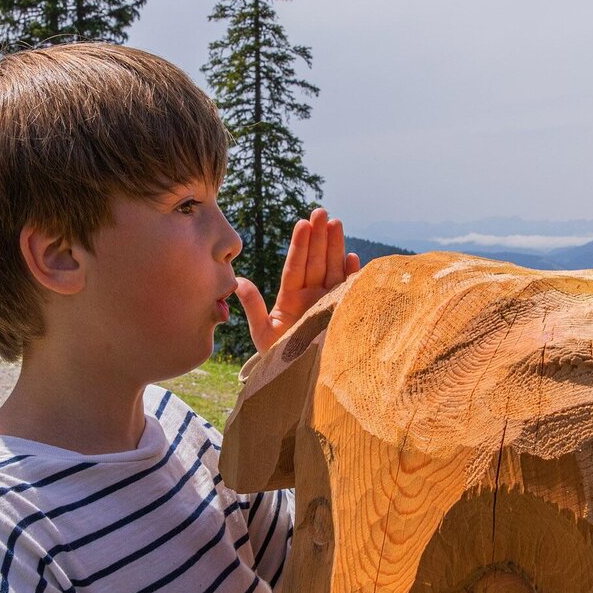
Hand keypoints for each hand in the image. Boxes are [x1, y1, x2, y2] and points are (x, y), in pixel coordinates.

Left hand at [235, 208, 359, 354]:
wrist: (298, 381)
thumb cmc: (278, 359)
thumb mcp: (263, 333)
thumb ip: (253, 307)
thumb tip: (238, 281)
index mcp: (290, 298)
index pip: (295, 266)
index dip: (299, 245)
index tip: (302, 224)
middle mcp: (311, 297)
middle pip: (315, 261)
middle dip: (319, 237)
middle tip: (321, 212)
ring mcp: (328, 303)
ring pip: (332, 269)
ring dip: (335, 246)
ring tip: (336, 223)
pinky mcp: (342, 313)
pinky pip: (349, 290)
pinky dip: (352, 275)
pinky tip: (353, 257)